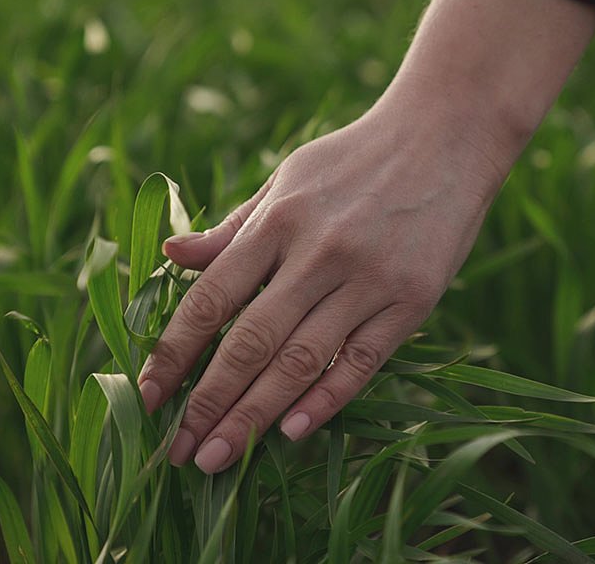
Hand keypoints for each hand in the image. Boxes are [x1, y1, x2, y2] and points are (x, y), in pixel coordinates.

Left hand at [139, 105, 512, 473]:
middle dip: (208, 403)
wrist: (449, 135)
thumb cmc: (356, 160)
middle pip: (250, 341)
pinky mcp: (412, 300)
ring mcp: (368, 279)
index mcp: (278, 220)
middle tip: (178, 453)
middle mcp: (318, 252)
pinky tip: (291, 433)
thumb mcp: (287, 179)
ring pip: (300, 361)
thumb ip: (233, 227)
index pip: (210, 299)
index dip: (173, 353)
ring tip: (219, 459)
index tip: (146, 398)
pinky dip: (326, 400)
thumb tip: (171, 255)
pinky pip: (362, 361)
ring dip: (254, 416)